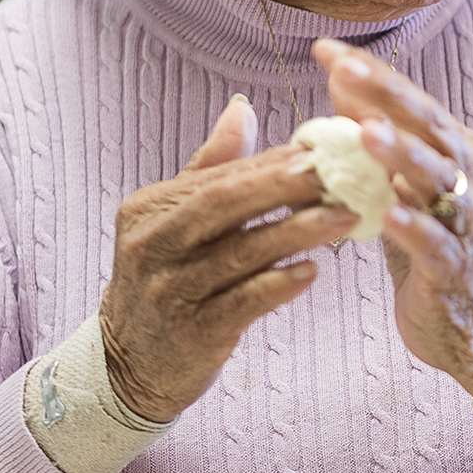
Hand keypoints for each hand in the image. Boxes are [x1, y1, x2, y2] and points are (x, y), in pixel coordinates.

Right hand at [97, 95, 356, 421]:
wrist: (127, 364)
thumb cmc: (166, 279)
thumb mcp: (173, 221)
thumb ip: (210, 167)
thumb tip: (242, 108)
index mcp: (150, 209)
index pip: (219, 178)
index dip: (272, 163)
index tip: (323, 150)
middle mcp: (152, 246)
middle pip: (224, 205)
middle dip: (285, 186)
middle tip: (339, 174)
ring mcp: (169, 292)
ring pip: (242, 253)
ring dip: (298, 231)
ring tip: (345, 217)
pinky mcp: (191, 334)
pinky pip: (242, 302)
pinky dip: (279, 284)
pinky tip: (313, 271)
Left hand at [312, 39, 472, 421]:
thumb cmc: (433, 245)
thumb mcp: (405, 185)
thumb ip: (380, 135)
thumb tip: (340, 77)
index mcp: (456, 152)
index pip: (413, 102)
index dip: (373, 75)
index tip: (326, 49)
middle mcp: (471, 179)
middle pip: (430, 128)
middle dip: (387, 98)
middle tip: (346, 70)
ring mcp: (469, 223)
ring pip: (438, 181)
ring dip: (403, 154)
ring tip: (366, 133)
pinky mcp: (457, 268)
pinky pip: (437, 244)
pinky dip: (414, 226)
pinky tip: (387, 214)